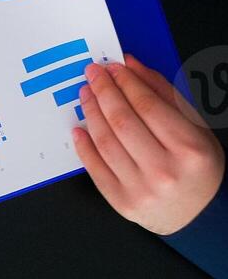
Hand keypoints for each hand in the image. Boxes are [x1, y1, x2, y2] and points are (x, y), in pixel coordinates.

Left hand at [75, 56, 224, 235]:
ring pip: (105, 141)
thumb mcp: (195, 128)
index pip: (148, 106)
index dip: (126, 82)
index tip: (113, 67)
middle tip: (93, 74)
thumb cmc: (197, 166)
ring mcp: (141, 189)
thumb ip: (163, 94)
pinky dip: (84, 144)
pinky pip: (95, 167)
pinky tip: (80, 127)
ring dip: (91, 111)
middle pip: (122, 120)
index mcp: (190, 149)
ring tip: (86, 94)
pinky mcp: (122, 201)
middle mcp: (165, 171)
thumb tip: (131, 66)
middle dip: (104, 91)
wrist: (200, 212)